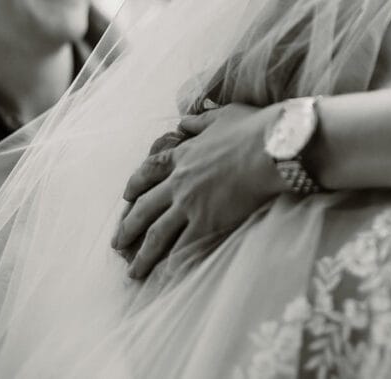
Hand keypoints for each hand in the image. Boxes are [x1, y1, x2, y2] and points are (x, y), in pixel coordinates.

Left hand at [113, 103, 286, 278]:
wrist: (273, 147)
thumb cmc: (253, 128)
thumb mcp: (223, 115)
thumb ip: (200, 120)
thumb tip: (184, 121)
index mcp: (183, 155)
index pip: (150, 171)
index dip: (135, 184)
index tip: (126, 196)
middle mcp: (180, 181)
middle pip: (144, 208)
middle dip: (128, 227)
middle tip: (117, 243)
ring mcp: (190, 203)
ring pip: (157, 233)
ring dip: (142, 254)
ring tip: (133, 271)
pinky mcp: (207, 221)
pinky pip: (184, 246)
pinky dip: (172, 262)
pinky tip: (165, 274)